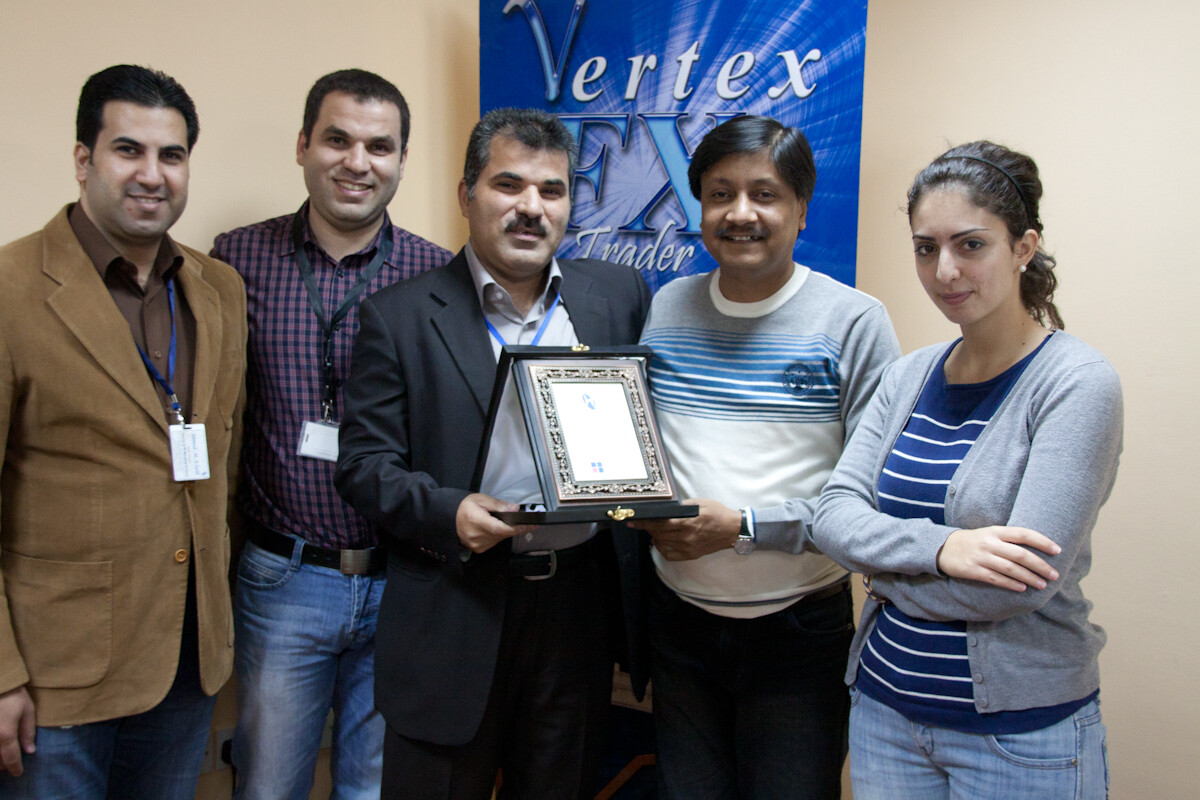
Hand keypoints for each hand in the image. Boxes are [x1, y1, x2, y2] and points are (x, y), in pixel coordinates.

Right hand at [0, 686, 34, 775]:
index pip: (11, 759)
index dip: (15, 768)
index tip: (18, 773)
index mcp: (6, 734)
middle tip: (11, 764)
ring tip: (2, 759)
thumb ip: (28, 732)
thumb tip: (30, 751)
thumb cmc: (12, 693)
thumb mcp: (27, 710)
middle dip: (4, 766)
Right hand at [455, 493, 537, 553]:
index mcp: (478, 522)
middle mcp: (477, 536)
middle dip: (514, 527)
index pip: (502, 528)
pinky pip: (494, 542)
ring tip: (500, 521)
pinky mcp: (479, 549)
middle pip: (503, 534)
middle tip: (524, 521)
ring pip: (500, 539)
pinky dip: (497, 535)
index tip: (531, 525)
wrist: (450, 518)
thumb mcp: (481, 500)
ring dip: (504, 531)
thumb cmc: (464, 507)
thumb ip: (499, 505)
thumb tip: (515, 508)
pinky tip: (493, 528)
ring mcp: (478, 544)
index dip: (518, 528)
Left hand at [635, 499, 740, 560]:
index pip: (660, 524)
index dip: (644, 523)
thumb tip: (664, 509)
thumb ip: (682, 506)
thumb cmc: (718, 513)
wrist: (733, 530)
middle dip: (648, 528)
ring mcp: (689, 548)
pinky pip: (670, 555)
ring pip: (662, 543)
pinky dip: (662, 548)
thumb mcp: (700, 503)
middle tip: (644, 522)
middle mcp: (687, 537)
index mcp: (688, 522)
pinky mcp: (691, 555)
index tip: (632, 521)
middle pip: (658, 534)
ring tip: (655, 529)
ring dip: (654, 536)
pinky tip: (662, 541)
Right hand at [936, 526, 1060, 591]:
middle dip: (1040, 565)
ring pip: (1010, 569)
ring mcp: (981, 557)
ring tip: (1042, 585)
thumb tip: (1036, 549)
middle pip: (1020, 554)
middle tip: (1054, 574)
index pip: (1024, 534)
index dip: (1042, 542)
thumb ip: (1009, 539)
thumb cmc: (972, 541)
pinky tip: (1022, 588)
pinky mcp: (973, 571)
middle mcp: (989, 543)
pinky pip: (996, 579)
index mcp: (995, 531)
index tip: (1057, 550)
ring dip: (1029, 577)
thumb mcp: (989, 533)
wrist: (943, 548)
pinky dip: (1011, 584)